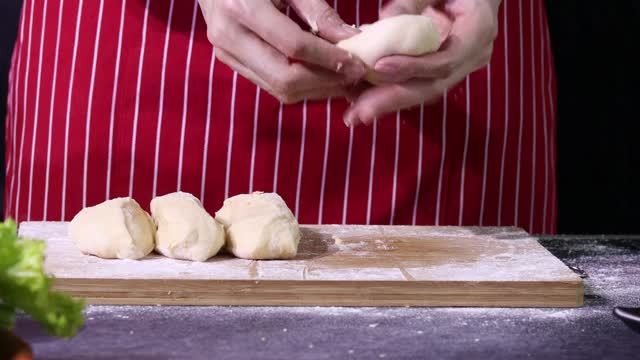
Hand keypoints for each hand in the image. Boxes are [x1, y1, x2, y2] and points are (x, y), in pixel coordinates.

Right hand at [199, 0, 366, 102]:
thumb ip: (318, 11)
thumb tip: (352, 38)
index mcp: (242, 7)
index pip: (294, 47)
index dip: (330, 59)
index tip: (358, 64)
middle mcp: (229, 36)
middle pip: (285, 78)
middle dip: (325, 83)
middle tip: (353, 77)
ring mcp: (226, 53)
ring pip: (277, 89)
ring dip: (315, 90)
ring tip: (342, 81)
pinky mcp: (229, 61)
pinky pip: (269, 84)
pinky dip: (299, 86)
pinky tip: (321, 77)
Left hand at [344, 0, 499, 124]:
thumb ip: (412, 1)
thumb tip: (381, 24)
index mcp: (478, 30)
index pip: (446, 60)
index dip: (413, 67)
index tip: (379, 67)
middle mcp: (473, 55)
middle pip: (432, 86)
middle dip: (393, 100)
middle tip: (359, 113)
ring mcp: (460, 65)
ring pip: (422, 90)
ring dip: (387, 103)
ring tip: (355, 114)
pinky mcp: (443, 69)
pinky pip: (418, 84)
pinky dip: (390, 92)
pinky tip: (363, 100)